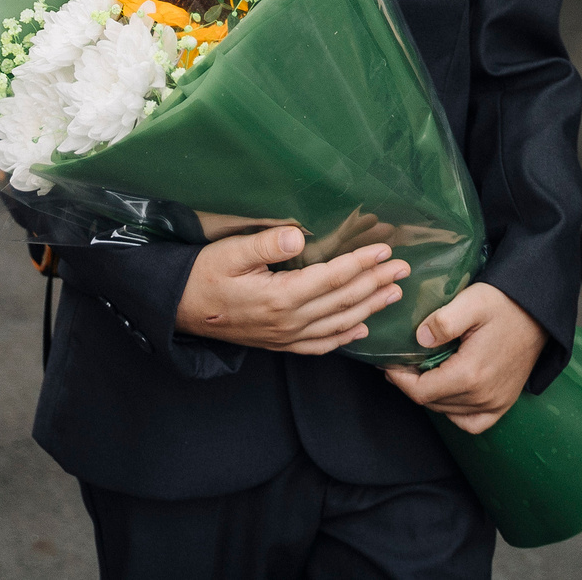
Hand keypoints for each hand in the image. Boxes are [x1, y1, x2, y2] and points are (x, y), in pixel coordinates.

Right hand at [175, 225, 410, 354]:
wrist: (177, 311)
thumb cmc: (202, 276)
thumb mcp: (228, 253)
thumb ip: (265, 245)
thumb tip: (297, 235)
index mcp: (280, 297)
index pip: (332, 278)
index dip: (361, 263)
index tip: (386, 251)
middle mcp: (289, 322)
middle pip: (343, 301)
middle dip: (376, 283)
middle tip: (404, 269)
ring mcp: (286, 337)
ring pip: (338, 324)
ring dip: (369, 308)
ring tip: (393, 293)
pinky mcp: (279, 344)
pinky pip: (320, 345)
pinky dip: (344, 337)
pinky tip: (360, 329)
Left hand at [382, 283, 546, 434]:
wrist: (538, 312)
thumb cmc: (504, 304)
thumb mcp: (471, 301)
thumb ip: (443, 321)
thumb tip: (419, 340)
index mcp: (470, 374)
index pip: (421, 392)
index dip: (400, 380)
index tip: (388, 365)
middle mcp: (483, 395)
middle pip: (432, 402)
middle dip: (411, 385)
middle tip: (401, 365)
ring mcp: (495, 403)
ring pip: (448, 411)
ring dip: (431, 396)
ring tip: (421, 374)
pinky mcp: (504, 403)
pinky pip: (473, 422)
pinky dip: (456, 414)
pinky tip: (448, 395)